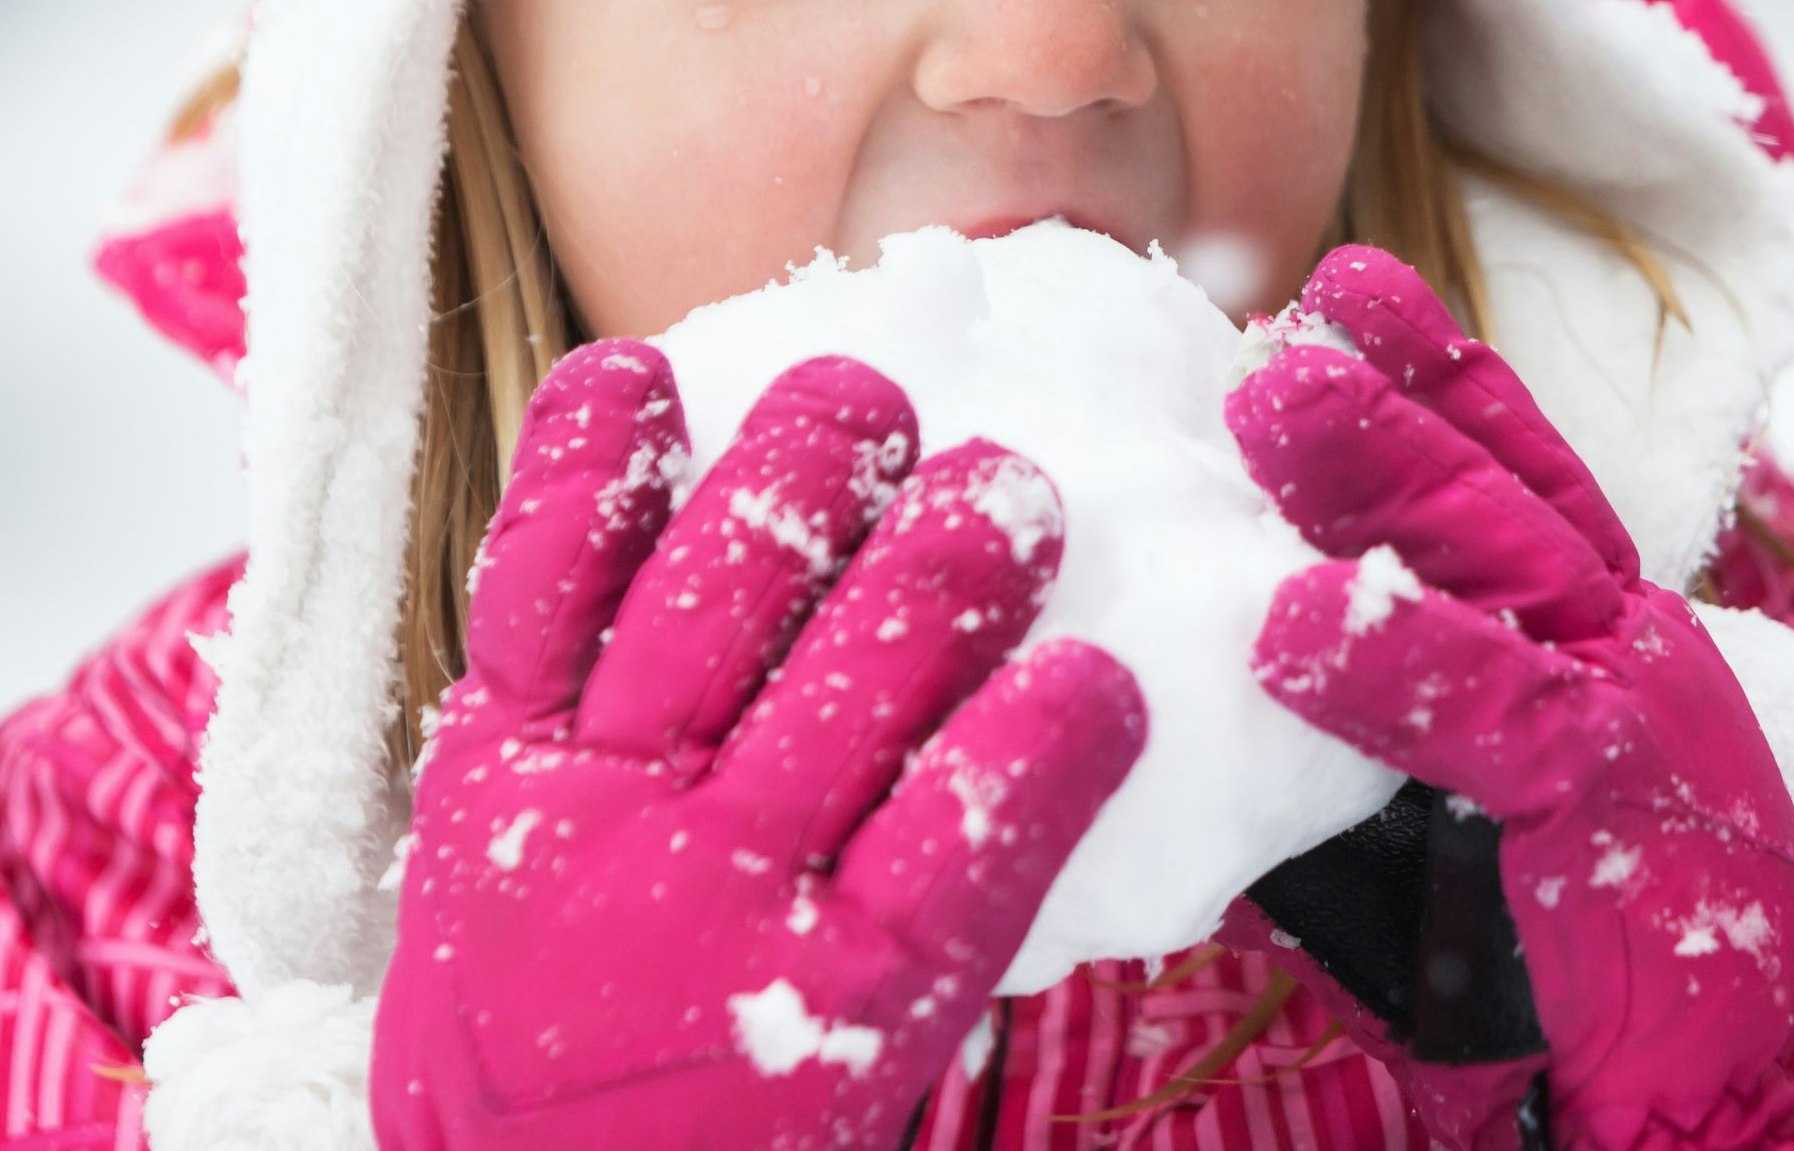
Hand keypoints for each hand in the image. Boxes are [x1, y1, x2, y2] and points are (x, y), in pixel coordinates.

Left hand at [369, 341, 1146, 1149]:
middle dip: (956, 561)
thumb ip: (968, 903)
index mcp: (845, 996)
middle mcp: (710, 890)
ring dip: (803, 478)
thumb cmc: (745, 1116)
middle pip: (860, 678)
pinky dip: (582, 472)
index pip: (977, 835)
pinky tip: (639, 379)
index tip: (1107, 667)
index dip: (1056, 733)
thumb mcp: (888, 1049)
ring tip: (867, 403)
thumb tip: (1082, 715)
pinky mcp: (492, 756)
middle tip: (1011, 490)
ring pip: (712, 594)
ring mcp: (590, 807)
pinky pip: (536, 588)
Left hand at [1225, 250, 1793, 1149]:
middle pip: (1484, 490)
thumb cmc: (1538, 909)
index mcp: (1565, 610)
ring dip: (1386, 472)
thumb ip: (1351, 710)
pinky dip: (1399, 667)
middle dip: (1379, 396)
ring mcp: (1616, 700)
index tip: (1336, 295)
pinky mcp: (1604, 795)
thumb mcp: (1441, 782)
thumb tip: (1190, 649)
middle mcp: (1598, 628)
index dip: (1423, 373)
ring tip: (1274, 397)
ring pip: (1500, 565)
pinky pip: (1495, 716)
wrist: (1692, 1045)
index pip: (1498, 467)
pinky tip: (1300, 623)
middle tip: (1267, 324)